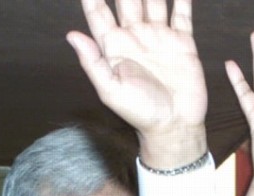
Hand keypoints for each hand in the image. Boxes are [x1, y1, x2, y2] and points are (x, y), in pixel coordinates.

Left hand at [67, 0, 205, 167]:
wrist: (175, 125)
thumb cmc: (140, 113)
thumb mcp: (110, 90)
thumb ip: (93, 62)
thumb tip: (71, 35)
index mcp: (114, 46)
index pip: (98, 11)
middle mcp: (135, 36)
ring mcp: (158, 36)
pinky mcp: (182, 42)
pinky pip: (181, 12)